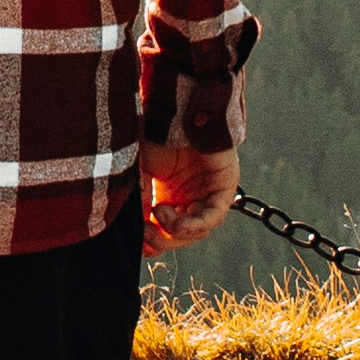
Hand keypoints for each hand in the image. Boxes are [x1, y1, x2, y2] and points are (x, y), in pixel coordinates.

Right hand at [143, 134, 239, 252]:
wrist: (178, 112)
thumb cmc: (157, 136)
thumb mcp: (140, 173)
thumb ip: (138, 201)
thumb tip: (134, 232)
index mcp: (171, 195)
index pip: (167, 231)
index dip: (153, 243)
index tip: (138, 246)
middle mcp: (191, 198)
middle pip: (181, 237)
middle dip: (161, 241)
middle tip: (144, 234)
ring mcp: (209, 195)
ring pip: (197, 232)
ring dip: (173, 230)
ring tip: (157, 212)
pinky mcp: (225, 190)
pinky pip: (211, 219)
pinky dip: (190, 224)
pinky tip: (170, 213)